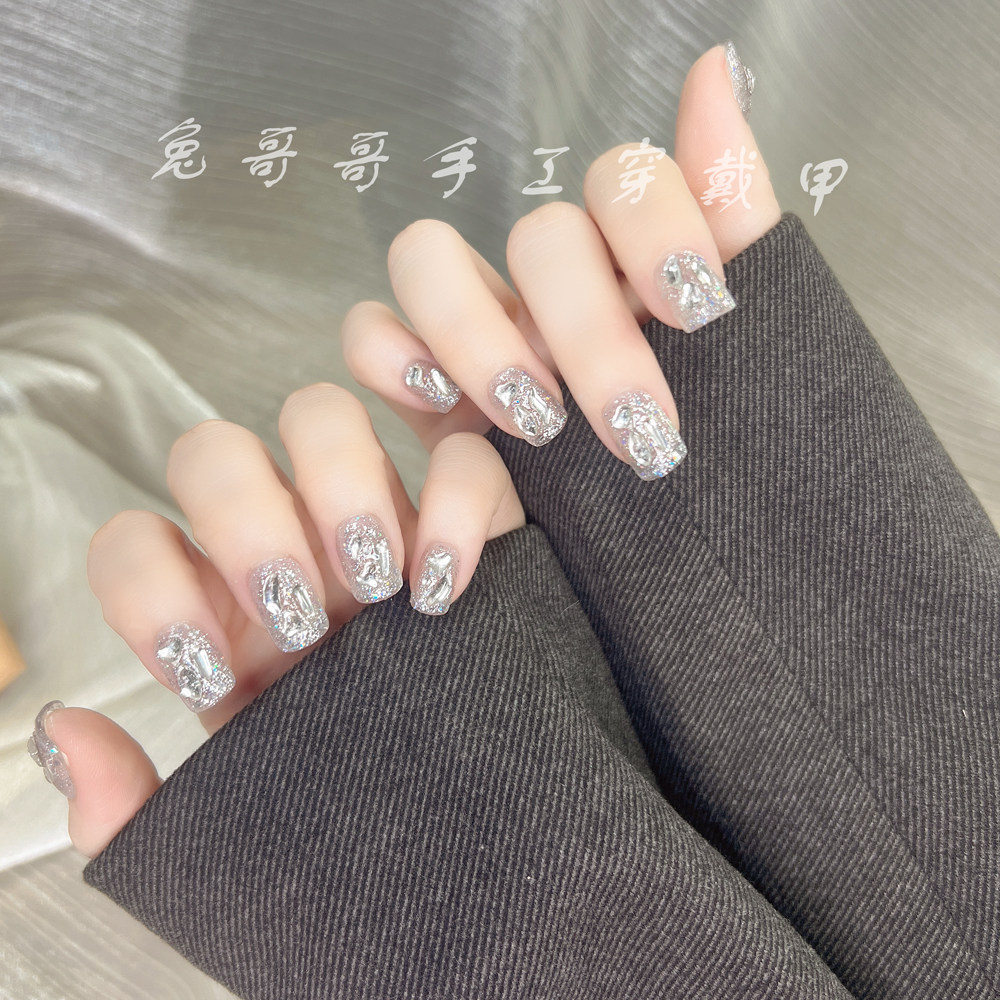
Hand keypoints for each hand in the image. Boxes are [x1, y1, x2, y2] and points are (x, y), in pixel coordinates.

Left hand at [28, 385, 522, 855]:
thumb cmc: (346, 816)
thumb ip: (131, 808)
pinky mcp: (472, 516)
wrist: (467, 823)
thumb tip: (63, 729)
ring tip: (374, 583)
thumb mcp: (233, 836)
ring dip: (339, 483)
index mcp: (219, 611)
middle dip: (243, 519)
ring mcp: (376, 516)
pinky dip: (454, 500)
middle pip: (216, 450)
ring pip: (323, 413)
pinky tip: (444, 583)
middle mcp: (287, 544)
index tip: (207, 675)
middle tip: (296, 616)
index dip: (149, 590)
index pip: (136, 542)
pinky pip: (462, 458)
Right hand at [342, 43, 779, 479]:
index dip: (658, 229)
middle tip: (635, 427)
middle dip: (587, 330)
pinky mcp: (420, 383)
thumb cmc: (705, 461)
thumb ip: (729, 215)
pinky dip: (390, 358)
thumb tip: (720, 66)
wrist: (657, 561)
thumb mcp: (746, 351)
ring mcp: (479, 326)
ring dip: (476, 331)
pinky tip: (437, 404)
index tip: (701, 311)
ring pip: (425, 255)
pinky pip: (368, 334)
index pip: (625, 182)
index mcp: (632, 268)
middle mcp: (552, 285)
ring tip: (534, 423)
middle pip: (536, 235)